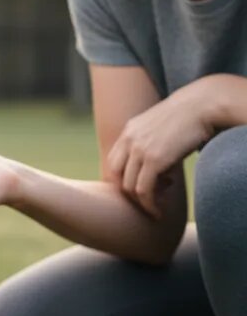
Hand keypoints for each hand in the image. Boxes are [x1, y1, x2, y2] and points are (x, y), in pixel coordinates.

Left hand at [107, 81, 214, 217]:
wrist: (202, 106)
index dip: (123, 180)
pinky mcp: (155, 159)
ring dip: (143, 201)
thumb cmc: (188, 118)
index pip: (113, 163)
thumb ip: (149, 144)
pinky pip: (144, 190)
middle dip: (130, 193)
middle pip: (117, 176)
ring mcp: (139, 149)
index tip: (139, 189)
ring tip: (159, 205)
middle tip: (148, 200)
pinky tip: (159, 210)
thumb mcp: (159, 128)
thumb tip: (155, 170)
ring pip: (129, 186)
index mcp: (128, 131)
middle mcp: (129, 140)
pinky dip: (150, 204)